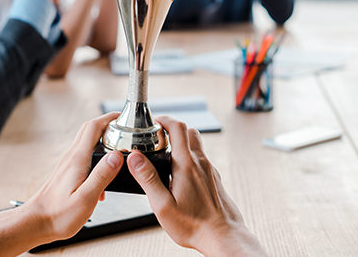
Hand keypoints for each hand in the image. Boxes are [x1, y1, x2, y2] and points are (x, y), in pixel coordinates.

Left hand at [22, 112, 122, 244]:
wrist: (36, 223)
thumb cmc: (57, 215)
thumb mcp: (86, 198)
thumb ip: (102, 175)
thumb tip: (117, 156)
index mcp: (78, 160)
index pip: (94, 127)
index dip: (110, 117)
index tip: (124, 117)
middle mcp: (71, 158)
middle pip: (89, 130)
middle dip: (108, 125)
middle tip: (124, 129)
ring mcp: (68, 164)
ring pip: (87, 143)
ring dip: (103, 141)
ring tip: (118, 151)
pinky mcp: (67, 173)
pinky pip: (84, 157)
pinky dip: (97, 158)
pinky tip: (104, 178)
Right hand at [127, 116, 266, 256]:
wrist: (223, 237)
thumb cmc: (194, 225)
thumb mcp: (162, 205)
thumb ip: (147, 178)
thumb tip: (134, 157)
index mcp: (186, 165)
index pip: (177, 127)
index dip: (164, 119)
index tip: (152, 123)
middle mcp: (200, 162)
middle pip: (188, 131)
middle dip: (172, 129)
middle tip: (158, 138)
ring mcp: (209, 170)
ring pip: (196, 144)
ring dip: (181, 143)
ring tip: (166, 157)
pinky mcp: (214, 178)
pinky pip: (201, 159)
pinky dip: (189, 158)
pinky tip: (180, 176)